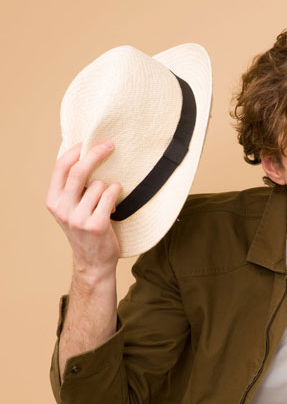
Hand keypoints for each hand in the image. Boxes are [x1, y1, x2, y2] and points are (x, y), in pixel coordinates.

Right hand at [46, 141, 121, 278]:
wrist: (93, 262)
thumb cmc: (86, 231)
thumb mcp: (71, 209)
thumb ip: (73, 189)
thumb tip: (86, 155)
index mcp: (53, 201)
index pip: (60, 167)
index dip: (75, 151)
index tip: (88, 141)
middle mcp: (63, 209)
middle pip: (79, 171)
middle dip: (96, 153)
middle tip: (110, 145)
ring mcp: (78, 218)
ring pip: (99, 184)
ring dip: (109, 188)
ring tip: (108, 203)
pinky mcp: (96, 224)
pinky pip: (110, 195)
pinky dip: (116, 194)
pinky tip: (115, 206)